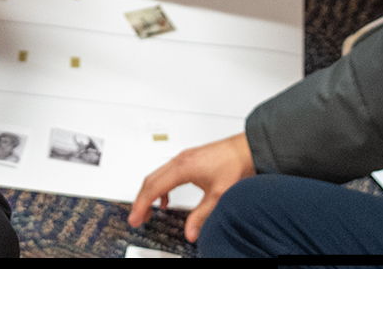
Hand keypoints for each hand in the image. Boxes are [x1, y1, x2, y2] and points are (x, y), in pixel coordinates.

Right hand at [127, 133, 255, 242]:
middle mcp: (179, 160)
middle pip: (150, 180)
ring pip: (157, 176)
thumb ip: (201, 216)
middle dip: (140, 200)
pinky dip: (161, 188)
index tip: (135, 218)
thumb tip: (190, 232)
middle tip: (136, 218)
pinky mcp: (187, 159)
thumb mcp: (218, 196)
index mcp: (182, 167)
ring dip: (149, 193)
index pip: (153, 187)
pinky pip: (166, 173)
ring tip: (147, 212)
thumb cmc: (235, 165)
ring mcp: (182, 158)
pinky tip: (165, 200)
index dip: (141, 204)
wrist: (247, 149)